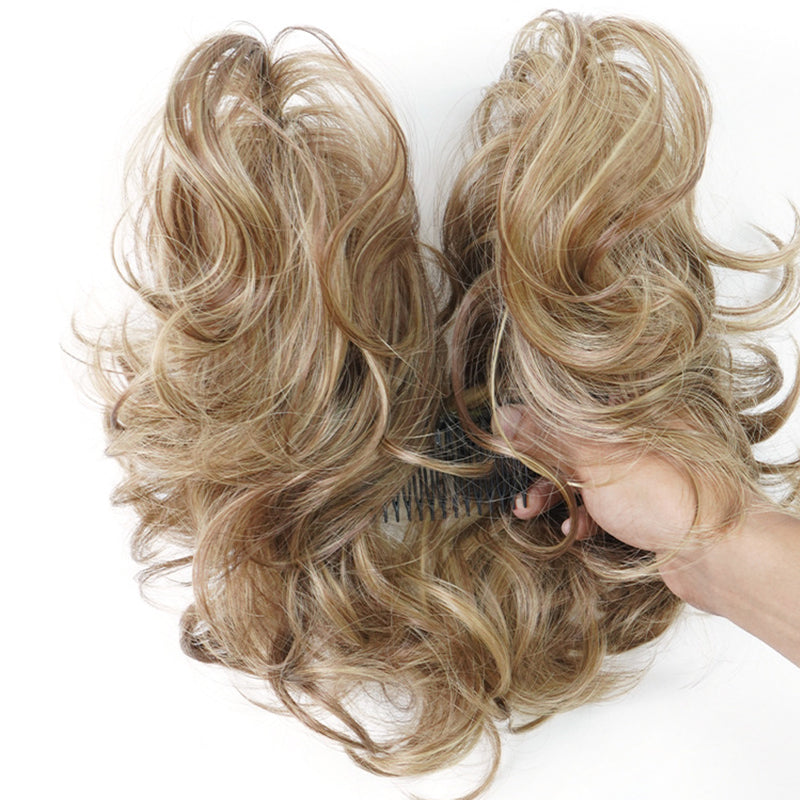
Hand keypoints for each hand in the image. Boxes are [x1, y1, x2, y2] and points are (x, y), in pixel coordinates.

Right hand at [497, 405, 698, 554]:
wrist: (722, 552)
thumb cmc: (666, 493)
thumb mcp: (594, 459)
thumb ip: (547, 436)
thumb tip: (504, 415)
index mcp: (639, 408)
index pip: (577, 404)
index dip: (540, 422)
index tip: (512, 442)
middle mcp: (648, 434)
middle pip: (580, 443)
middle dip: (543, 468)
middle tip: (517, 487)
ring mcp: (653, 471)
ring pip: (592, 476)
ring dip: (559, 495)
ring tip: (529, 513)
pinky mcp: (656, 505)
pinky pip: (611, 502)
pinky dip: (588, 514)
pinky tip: (575, 530)